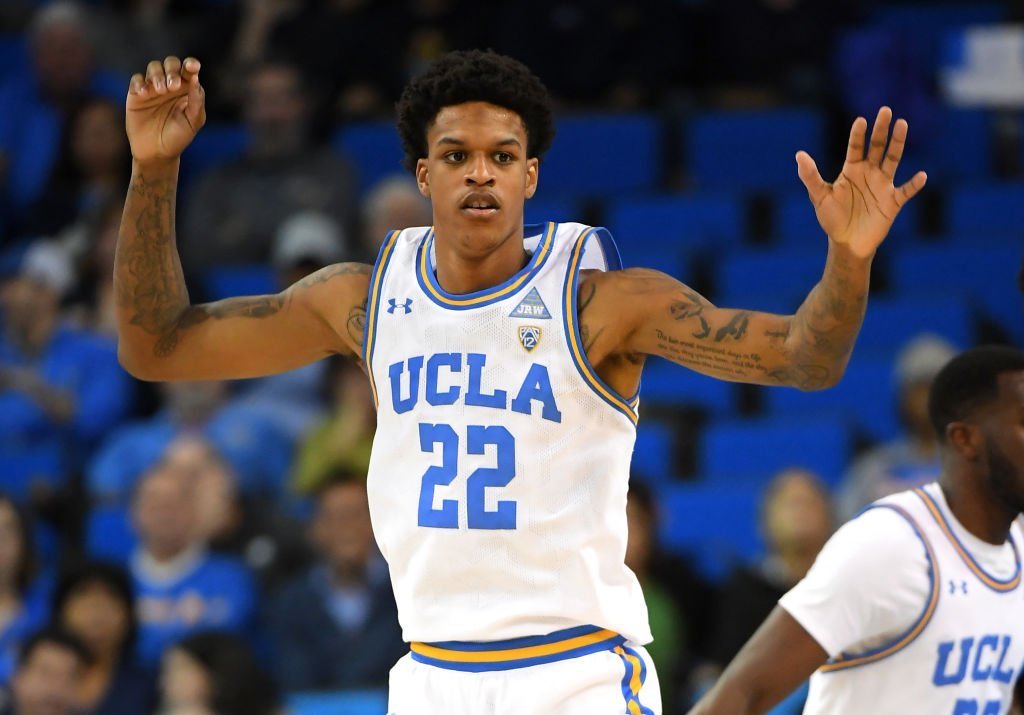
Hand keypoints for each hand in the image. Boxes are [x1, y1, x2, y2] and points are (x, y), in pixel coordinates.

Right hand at [126, 56, 205, 163]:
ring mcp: (153, 88)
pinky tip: (144, 93)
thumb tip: (195, 78)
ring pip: (153, 67)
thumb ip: (196, 100)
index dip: (191, 64)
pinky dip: (140, 82)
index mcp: (187, 89)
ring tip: (161, 91)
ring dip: (157, 75)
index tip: (192, 67)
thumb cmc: (178, 137)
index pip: (189, 70)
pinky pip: (136, 80)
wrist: (157, 152)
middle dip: (172, 71)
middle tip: (174, 86)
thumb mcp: (193, 121)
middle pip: (170, 64)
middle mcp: (170, 85)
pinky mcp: (137, 94)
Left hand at [797, 107, 926, 258]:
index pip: (856, 147)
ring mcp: (883, 186)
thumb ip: (810, 176)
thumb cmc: (832, 219)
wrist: (847, 243)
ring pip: (893, 159)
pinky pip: (906, 191)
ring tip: (902, 124)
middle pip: (877, 147)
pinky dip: (914, 184)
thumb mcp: (819, 197)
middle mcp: (869, 173)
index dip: (858, 135)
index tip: (860, 121)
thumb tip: (799, 155)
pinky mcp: (893, 202)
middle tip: (886, 111)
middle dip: (881, 129)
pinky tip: (921, 175)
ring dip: (898, 143)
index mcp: (852, 170)